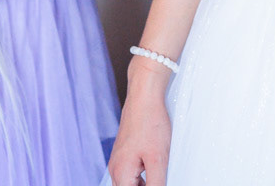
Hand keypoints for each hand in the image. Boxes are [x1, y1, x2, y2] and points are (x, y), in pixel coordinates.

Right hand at [109, 66, 172, 185]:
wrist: (144, 97)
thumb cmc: (150, 123)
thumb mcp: (158, 159)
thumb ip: (156, 184)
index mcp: (121, 174)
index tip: (156, 181)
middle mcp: (115, 168)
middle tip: (158, 178)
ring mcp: (118, 160)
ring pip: (129, 183)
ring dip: (143, 184)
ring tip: (159, 173)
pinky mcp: (124, 152)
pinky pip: (130, 172)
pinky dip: (142, 176)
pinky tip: (154, 168)